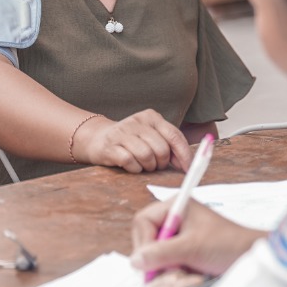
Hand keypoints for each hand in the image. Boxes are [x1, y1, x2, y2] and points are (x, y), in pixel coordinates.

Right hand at [75, 110, 190, 173]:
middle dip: (162, 163)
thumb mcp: (151, 135)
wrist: (98, 138)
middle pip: (161, 149)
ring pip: (146, 156)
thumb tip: (186, 163)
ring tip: (143, 165)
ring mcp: (122, 133)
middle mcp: (137, 121)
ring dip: (148, 167)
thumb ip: (168, 145)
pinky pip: (129, 161)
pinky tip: (132, 166)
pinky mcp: (110, 146)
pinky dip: (134, 168)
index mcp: (151, 117)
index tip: (188, 169)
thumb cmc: (130, 140)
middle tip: (156, 166)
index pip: (174, 135)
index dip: (184, 155)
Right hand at [129, 198, 262, 277]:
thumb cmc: (227, 245)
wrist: (253, 257)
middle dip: (152, 256)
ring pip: (155, 252)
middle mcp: (175, 218)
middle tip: (161, 272)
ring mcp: (180, 235)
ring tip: (179, 273)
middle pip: (146, 237)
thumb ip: (161, 252)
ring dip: (163, 266)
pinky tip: (184, 274)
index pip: (143, 221)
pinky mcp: (185, 250)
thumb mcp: (192, 248)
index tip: (148, 262)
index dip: (143, 242)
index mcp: (177, 206)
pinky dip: (171, 270)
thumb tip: (135, 260)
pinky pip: (166, 261)